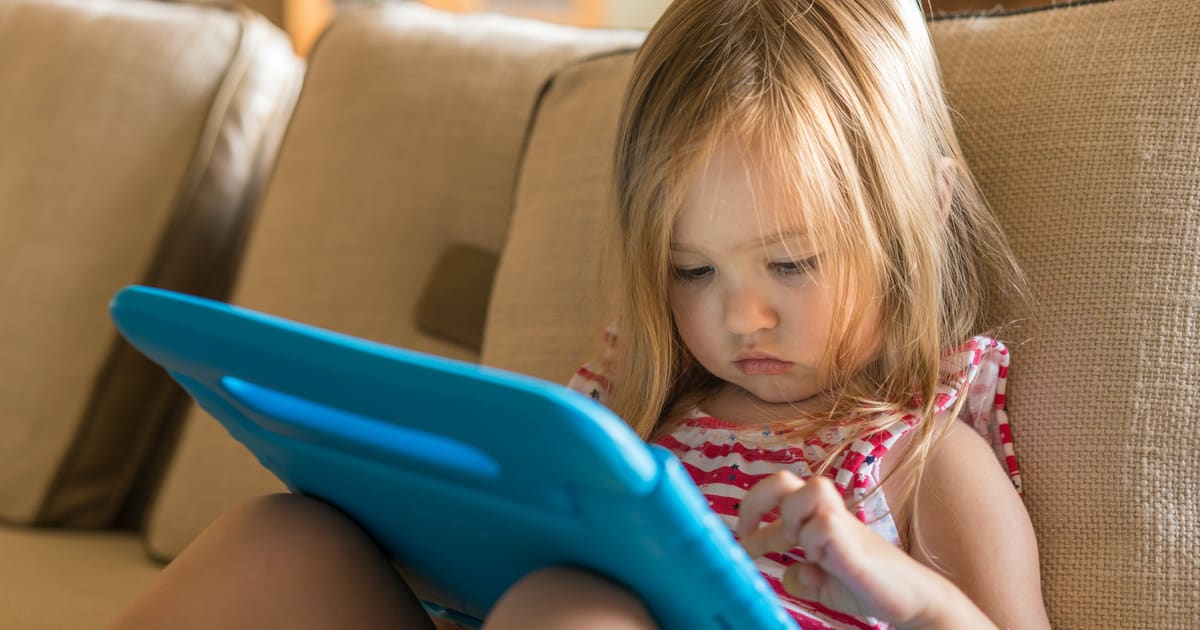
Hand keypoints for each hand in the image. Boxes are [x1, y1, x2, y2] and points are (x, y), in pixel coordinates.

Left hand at [735, 471, 956, 626]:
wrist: (911, 600)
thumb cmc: (866, 584)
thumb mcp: (824, 585)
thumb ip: (804, 577)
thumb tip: (789, 574)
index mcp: (815, 517)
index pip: (776, 493)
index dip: (751, 509)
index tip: (741, 538)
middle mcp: (827, 514)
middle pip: (785, 479)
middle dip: (757, 501)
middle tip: (747, 533)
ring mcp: (843, 525)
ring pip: (812, 489)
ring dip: (792, 516)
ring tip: (796, 545)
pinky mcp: (855, 544)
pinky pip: (826, 525)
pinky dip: (814, 541)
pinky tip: (822, 561)